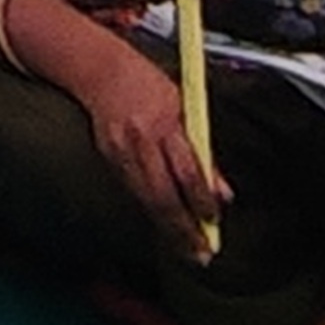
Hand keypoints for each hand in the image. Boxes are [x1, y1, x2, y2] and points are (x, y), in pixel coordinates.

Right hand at [66, 48, 229, 258]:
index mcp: (165, 123)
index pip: (187, 170)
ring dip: (169, 230)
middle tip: (201, 252)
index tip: (214, 219)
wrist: (102, 72)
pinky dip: (152, 214)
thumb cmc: (148, 84)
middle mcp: (141, 142)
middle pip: (164, 196)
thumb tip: (222, 190)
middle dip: (184, 229)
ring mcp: (122, 154)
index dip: (201, 199)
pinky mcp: (110, 161)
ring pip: (147, 202)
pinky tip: (164, 229)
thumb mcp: (186, 107)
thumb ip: (203, 149)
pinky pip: (134, 194)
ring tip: (186, 250)